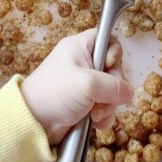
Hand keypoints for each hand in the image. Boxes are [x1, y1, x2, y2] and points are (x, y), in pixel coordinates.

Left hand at [21, 29, 132, 144]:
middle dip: (112, 88)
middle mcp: (82, 63)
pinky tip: (96, 123)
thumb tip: (129, 93)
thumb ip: (114, 85)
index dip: (113, 52)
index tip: (108, 65)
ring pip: (110, 91)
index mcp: (79, 47)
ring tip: (95, 115)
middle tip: (102, 100)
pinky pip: (104, 105)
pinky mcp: (83, 103)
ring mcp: (83, 84)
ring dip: (108, 105)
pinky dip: (103, 115)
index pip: (106, 39)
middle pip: (113, 69)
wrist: (33, 121)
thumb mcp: (88, 84)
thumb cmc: (55, 93)